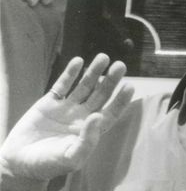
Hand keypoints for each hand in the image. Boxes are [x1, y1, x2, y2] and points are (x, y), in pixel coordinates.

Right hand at [0, 54, 133, 180]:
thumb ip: (87, 140)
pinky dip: (70, 73)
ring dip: (93, 72)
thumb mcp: (71, 158)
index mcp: (91, 130)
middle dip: (110, 81)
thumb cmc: (48, 164)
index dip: (121, 100)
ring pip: (84, 86)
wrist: (19, 162)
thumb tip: (99, 117)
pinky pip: (62, 85)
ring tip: (103, 57)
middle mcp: (81, 116)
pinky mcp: (49, 102)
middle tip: (120, 66)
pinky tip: (78, 61)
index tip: (130, 86)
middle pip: (101, 94)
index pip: (111, 112)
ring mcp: (66, 108)